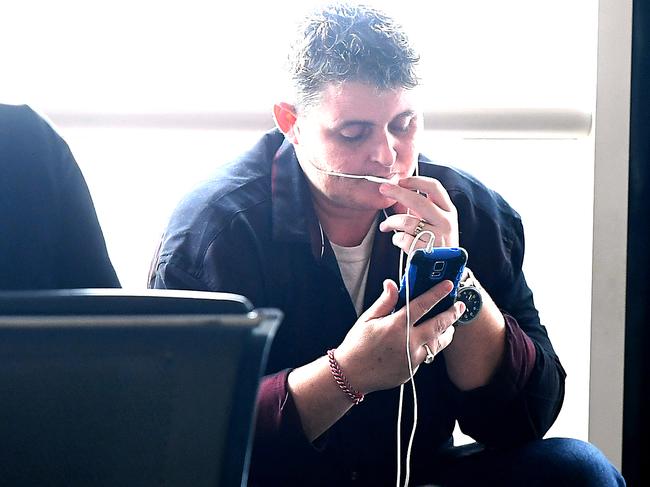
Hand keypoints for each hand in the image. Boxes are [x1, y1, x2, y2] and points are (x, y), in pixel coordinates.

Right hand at [334, 279, 464, 394]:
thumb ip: (385, 301)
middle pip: (439, 325)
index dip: (437, 293)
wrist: (352, 375)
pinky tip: (429, 340)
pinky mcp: (413, 370)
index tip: (448, 285)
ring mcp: (413, 358)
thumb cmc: (357, 345)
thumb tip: (392, 284)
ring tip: (451, 325)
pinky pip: (427, 355)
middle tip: (460, 306)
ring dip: (447, 332)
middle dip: (452, 314)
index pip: (423, 304)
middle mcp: (408, 342)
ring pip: (439, 343)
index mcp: (396, 325)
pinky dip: (430, 346)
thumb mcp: (368, 319)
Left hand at [378, 176, 458, 250]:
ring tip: (386, 225)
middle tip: (383, 188)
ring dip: (391, 222)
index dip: (416, 181)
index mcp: (449, 211)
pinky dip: (396, 239)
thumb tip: (400, 190)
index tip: (401, 180)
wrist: (445, 271)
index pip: (434, 188)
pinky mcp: (427, 251)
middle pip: (419, 201)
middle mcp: (446, 222)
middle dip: (398, 192)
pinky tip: (398, 241)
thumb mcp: (438, 222)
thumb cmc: (437, 243)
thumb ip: (424, 208)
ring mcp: (438, 237)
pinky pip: (404, 239)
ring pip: (407, 221)